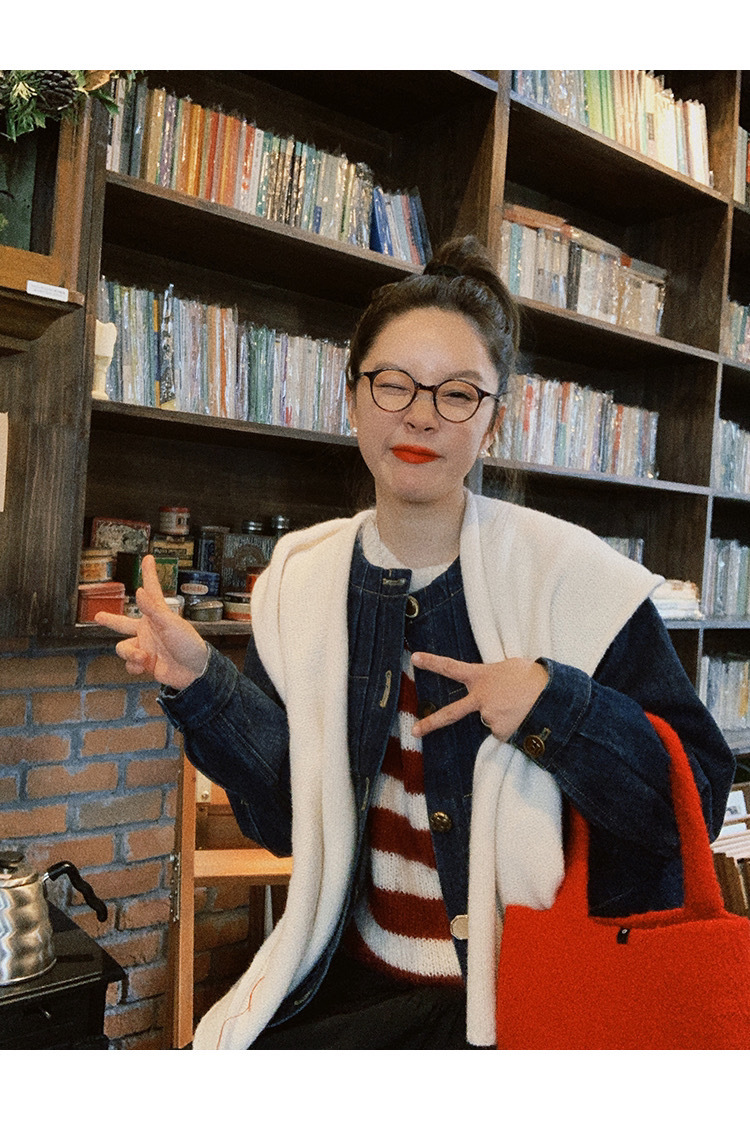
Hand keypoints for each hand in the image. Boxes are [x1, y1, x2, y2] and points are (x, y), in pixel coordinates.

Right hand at [94, 554, 209, 689]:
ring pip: (122, 648)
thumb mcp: (170, 625)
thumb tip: (139, 590)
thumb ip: (153, 610)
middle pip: (124, 623)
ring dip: (130, 653)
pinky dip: (134, 667)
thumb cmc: (188, 645)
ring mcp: (145, 647)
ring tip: (144, 657)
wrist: (194, 672)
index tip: (148, 558)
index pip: (151, 591)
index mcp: (156, 616)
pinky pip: (129, 665)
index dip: (148, 574)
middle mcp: (148, 630)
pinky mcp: (145, 664)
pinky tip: (145, 666)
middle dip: (111, 621)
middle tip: (98, 617)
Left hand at [410, 653, 548, 740]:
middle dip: (431, 723)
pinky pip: (503, 731)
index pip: (452, 667)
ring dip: (503, 714)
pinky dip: (512, 726)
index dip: (432, 663)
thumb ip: (496, 675)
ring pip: (491, 719)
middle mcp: (480, 699)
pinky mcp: (501, 733)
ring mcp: (489, 717)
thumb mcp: (511, 666)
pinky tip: (523, 717)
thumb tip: (495, 686)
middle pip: (451, 713)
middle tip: (415, 731)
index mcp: (481, 677)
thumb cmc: (534, 677)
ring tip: (522, 706)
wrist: (552, 697)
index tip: (415, 658)